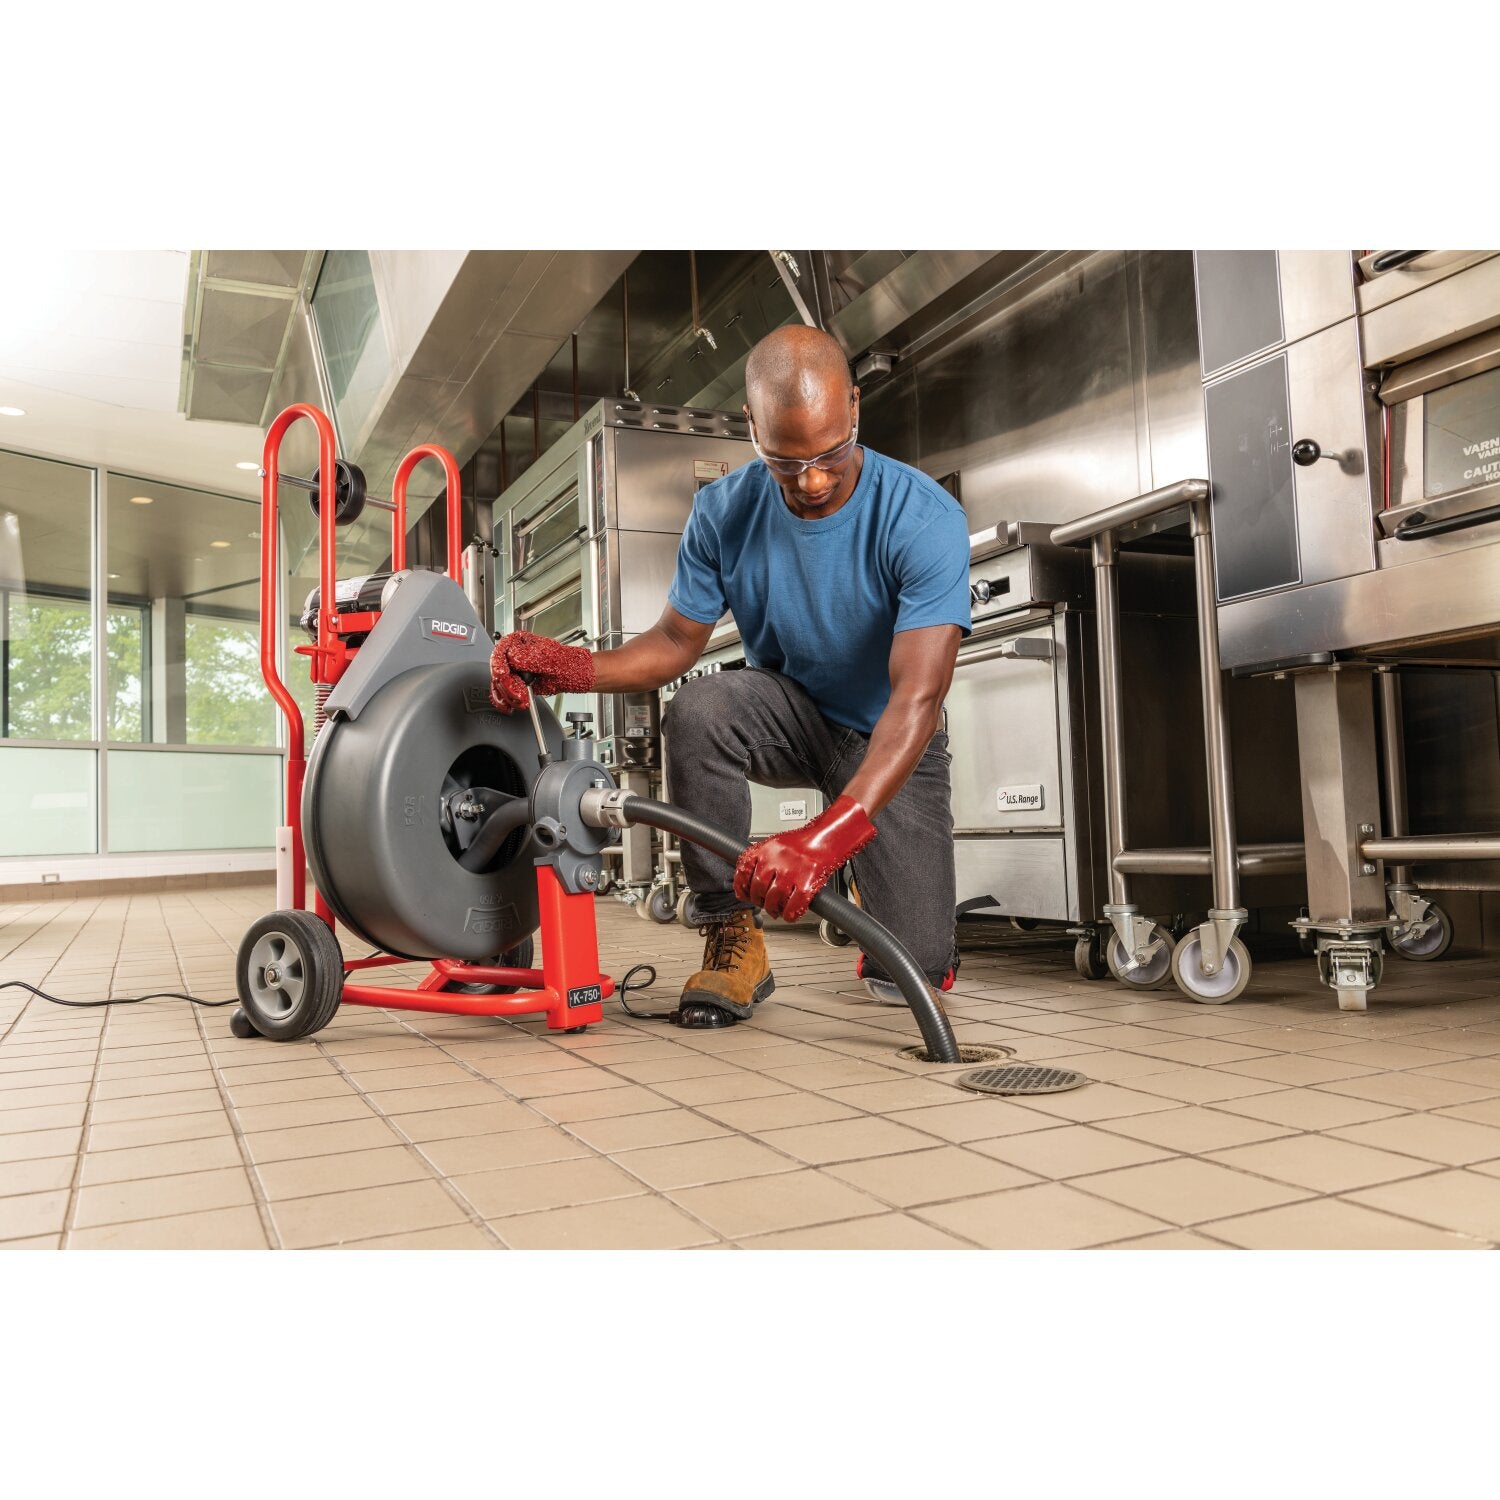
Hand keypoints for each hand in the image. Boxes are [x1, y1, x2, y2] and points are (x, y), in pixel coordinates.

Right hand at [489, 631, 594, 711]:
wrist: (574, 675)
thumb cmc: (564, 661)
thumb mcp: (548, 656)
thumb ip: (529, 656)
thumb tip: (512, 657)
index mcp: (519, 642)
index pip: (501, 650)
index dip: (499, 663)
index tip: (503, 675)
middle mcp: (513, 656)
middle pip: (498, 670)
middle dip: (506, 685)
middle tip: (517, 693)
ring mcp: (515, 671)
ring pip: (499, 684)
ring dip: (508, 695)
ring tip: (521, 700)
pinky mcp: (517, 685)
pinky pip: (504, 693)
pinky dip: (506, 701)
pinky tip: (510, 705)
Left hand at [733, 794, 876, 921]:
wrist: (828, 838)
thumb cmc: (804, 843)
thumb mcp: (777, 844)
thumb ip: (762, 859)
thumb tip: (747, 881)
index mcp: (766, 849)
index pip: (743, 871)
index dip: (741, 887)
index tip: (743, 894)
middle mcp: (776, 860)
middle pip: (757, 889)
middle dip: (758, 900)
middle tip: (763, 903)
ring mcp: (792, 872)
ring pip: (774, 900)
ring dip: (773, 909)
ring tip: (776, 910)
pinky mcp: (807, 883)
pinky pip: (794, 906)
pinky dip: (790, 914)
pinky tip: (790, 914)